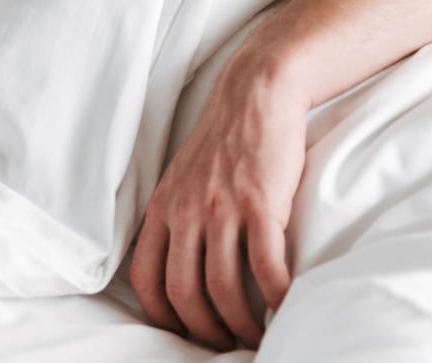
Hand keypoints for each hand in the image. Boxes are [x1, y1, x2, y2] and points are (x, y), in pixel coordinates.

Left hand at [129, 48, 307, 349]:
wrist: (254, 93)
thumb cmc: (224, 140)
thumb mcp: (181, 177)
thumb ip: (176, 216)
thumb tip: (178, 263)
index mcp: (162, 208)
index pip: (146, 277)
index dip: (161, 315)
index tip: (182, 331)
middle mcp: (186, 212)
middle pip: (183, 292)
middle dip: (203, 329)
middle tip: (223, 342)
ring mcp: (222, 209)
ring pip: (223, 288)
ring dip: (241, 323)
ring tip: (256, 334)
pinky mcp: (260, 204)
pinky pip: (266, 267)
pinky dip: (276, 298)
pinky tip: (285, 308)